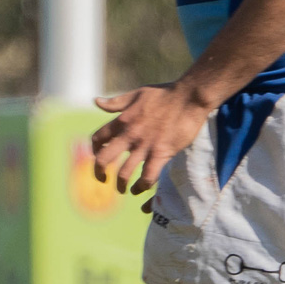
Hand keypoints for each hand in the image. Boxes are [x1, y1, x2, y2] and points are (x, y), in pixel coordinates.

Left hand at [91, 83, 213, 194]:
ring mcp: (145, 146)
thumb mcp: (136, 94)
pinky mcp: (162, 153)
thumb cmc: (165, 94)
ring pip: (124, 173)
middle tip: (102, 179)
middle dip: (99, 172)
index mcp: (122, 120)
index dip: (94, 149)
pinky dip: (142, 186)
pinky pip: (148, 176)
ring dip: (120, 184)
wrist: (190, 96)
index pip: (98, 138)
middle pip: (103, 159)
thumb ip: (116, 103)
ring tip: (122, 189)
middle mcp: (129, 135)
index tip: (97, 155)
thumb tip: (96, 102)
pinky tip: (141, 189)